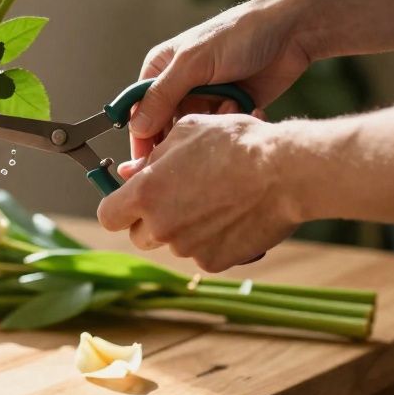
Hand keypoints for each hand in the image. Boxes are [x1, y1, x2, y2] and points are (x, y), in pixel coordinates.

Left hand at [101, 113, 303, 272]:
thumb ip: (151, 157)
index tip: (129, 200)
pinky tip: (231, 216)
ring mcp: (187, 247)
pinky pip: (202, 253)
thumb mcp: (186, 133)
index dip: (118, 207)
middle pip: (138, 235)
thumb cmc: (236, 144)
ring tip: (213, 201)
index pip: (108, 216)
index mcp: (146, 193)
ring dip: (183, 229)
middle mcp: (161, 226)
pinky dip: (211, 241)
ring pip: (172, 243)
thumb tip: (130, 171)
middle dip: (150, 220)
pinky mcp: (214, 261)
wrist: (285, 172)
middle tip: (176, 198)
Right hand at [130, 0, 312, 159]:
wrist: (292, 33)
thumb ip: (162, 95)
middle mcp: (179, 85)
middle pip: (163, 126)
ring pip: (192, 132)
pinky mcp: (229, 108)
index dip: (140, 136)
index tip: (143, 164)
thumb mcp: (194, 63)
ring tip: (225, 112)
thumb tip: (136, 126)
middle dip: (175, 138)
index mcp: (161, 68)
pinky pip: (218, 130)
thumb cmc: (238, 36)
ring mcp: (205, 98)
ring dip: (205, 130)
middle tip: (186, 150)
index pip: (139, 109)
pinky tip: (241, 109)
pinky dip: (226, 127)